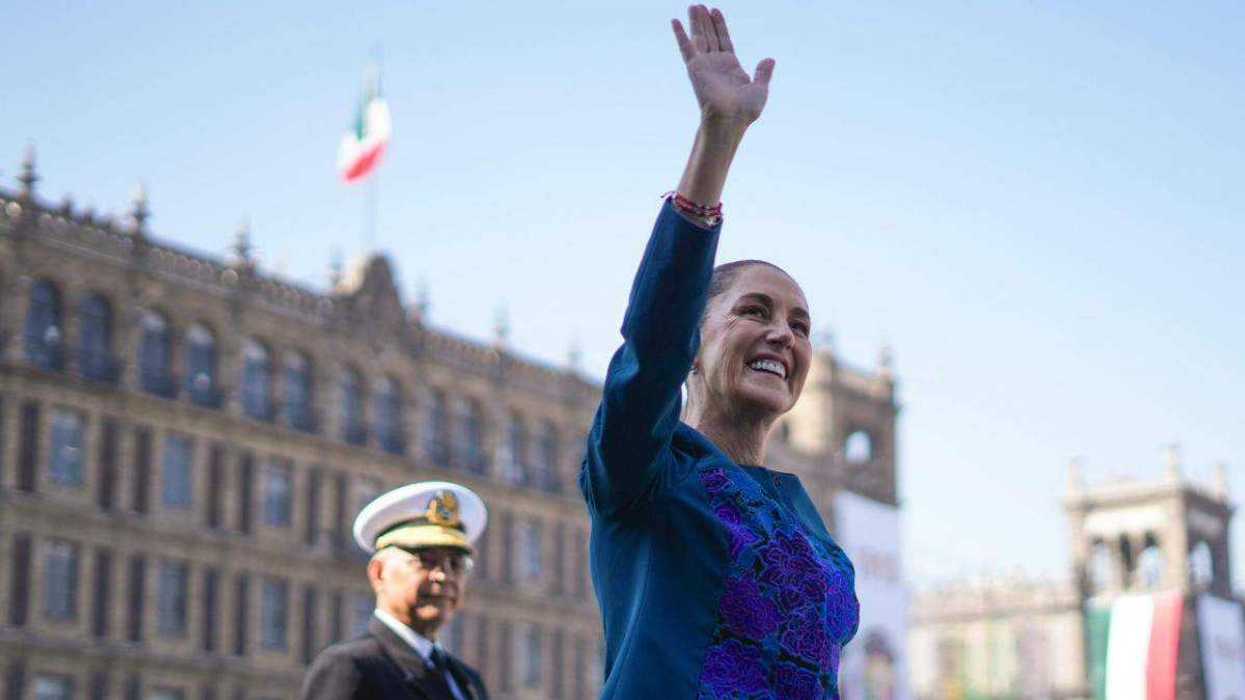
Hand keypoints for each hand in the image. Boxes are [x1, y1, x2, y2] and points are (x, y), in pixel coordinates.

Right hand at [672, 5, 774, 127]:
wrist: (731, 119)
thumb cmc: (745, 111)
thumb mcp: (760, 89)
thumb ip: (763, 73)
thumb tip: (770, 59)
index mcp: (731, 67)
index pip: (724, 40)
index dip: (720, 26)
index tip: (715, 11)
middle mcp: (716, 64)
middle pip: (710, 36)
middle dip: (705, 20)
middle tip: (699, 4)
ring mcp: (704, 64)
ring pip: (699, 37)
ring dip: (696, 21)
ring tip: (693, 5)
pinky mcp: (695, 67)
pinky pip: (686, 47)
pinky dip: (680, 34)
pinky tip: (675, 21)